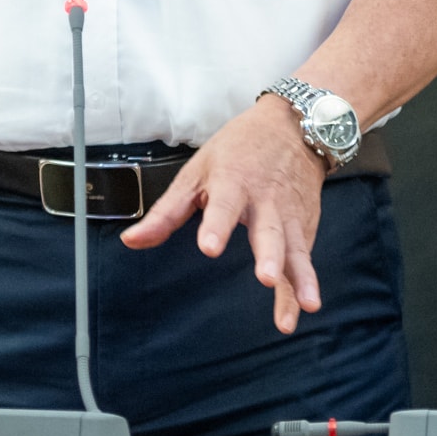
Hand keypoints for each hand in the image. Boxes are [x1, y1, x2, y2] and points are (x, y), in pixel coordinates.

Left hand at [123, 95, 325, 332]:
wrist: (293, 127)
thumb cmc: (239, 150)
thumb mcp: (197, 172)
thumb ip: (167, 212)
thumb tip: (131, 241)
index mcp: (234, 182)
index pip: (224, 206)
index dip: (217, 226)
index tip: (209, 247)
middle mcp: (266, 201)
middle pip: (269, 230)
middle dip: (270, 255)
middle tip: (267, 277)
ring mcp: (290, 215)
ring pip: (295, 248)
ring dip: (299, 277)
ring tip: (305, 303)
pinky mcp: (304, 227)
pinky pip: (303, 260)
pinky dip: (305, 284)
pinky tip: (305, 308)